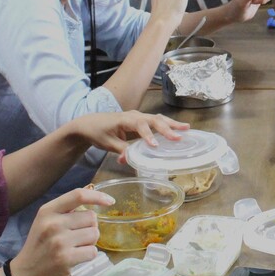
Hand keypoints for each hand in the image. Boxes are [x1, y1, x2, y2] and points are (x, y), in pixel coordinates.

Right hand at [10, 186, 111, 275]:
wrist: (26, 273)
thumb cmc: (40, 244)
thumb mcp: (46, 221)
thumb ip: (66, 209)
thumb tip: (94, 195)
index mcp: (47, 211)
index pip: (78, 195)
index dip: (98, 196)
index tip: (110, 201)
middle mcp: (53, 224)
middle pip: (91, 217)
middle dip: (90, 227)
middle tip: (77, 237)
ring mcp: (59, 242)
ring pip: (94, 234)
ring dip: (90, 242)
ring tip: (75, 247)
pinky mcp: (66, 258)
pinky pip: (93, 251)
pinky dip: (89, 255)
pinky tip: (76, 257)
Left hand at [62, 111, 187, 162]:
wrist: (88, 123)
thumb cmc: (97, 131)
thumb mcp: (107, 143)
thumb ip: (120, 150)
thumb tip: (129, 160)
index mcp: (124, 119)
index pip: (139, 125)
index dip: (148, 135)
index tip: (155, 145)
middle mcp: (134, 115)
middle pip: (153, 119)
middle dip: (167, 128)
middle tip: (180, 136)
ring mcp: (138, 117)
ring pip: (157, 119)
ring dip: (171, 124)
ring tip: (186, 128)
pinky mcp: (140, 121)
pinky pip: (155, 122)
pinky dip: (166, 125)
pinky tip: (177, 130)